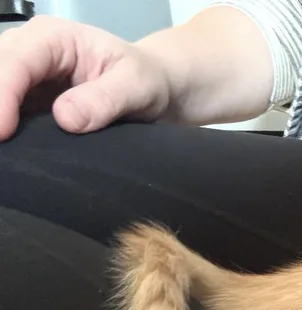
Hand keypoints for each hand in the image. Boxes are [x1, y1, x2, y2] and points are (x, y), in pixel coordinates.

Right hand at [0, 16, 172, 139]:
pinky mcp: (26, 98)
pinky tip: (10, 144)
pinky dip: (6, 123)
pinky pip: (7, 109)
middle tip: (2, 141)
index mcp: (55, 38)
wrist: (153, 89)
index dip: (3, 94)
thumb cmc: (146, 80)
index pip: (16, 61)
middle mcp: (31, 50)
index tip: (3, 131)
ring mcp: (26, 75)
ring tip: (5, 146)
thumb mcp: (137, 86)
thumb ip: (105, 100)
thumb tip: (65, 118)